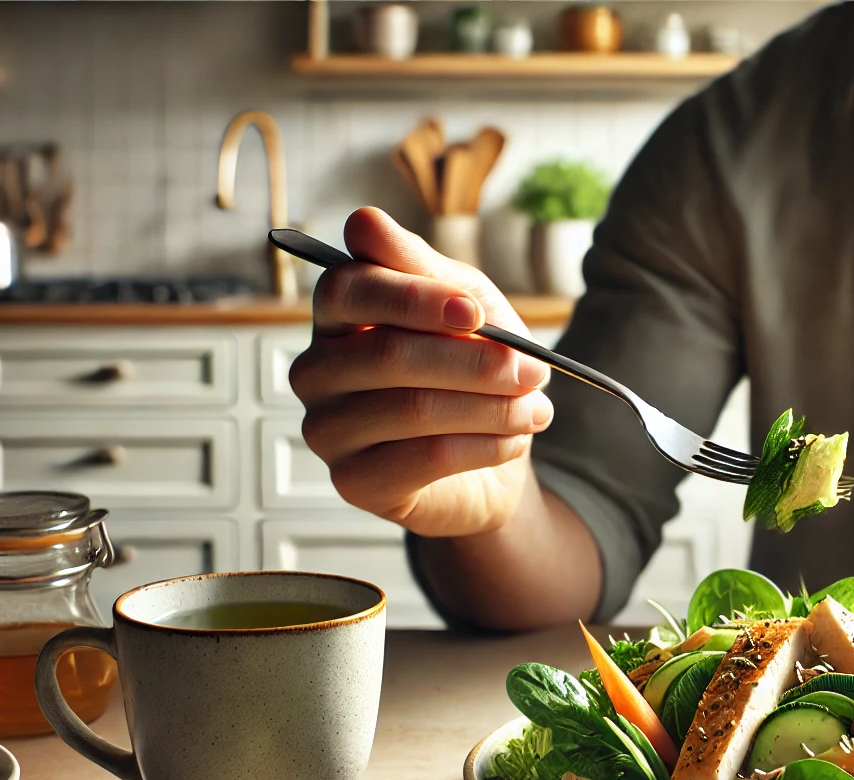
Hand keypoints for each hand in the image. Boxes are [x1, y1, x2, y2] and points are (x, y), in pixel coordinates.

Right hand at [291, 207, 552, 536]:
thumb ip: (423, 270)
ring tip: (536, 408)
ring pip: (413, 408)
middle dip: (474, 361)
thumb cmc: (472, 370)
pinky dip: (485, 445)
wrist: (491, 457)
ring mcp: (326, 429)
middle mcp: (316, 370)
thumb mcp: (466, 308)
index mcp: (337, 314)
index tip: (475, 311)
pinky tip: (516, 440)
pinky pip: (425, 458)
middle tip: (534, 370)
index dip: (415, 297)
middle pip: (387, 353)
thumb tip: (364, 222)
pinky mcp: (353, 482)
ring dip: (492, 407)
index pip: (351, 289)